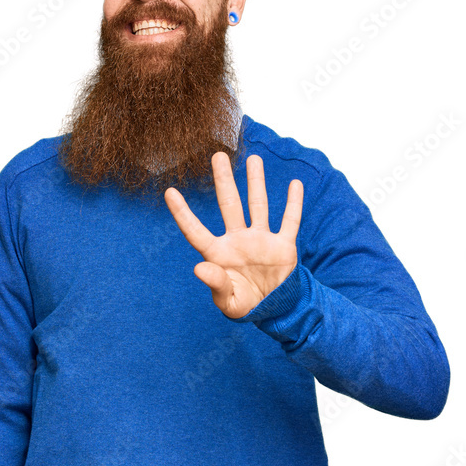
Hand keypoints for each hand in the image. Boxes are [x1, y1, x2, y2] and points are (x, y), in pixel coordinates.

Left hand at [164, 152, 302, 318]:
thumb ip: (216, 285)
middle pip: (229, 204)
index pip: (196, 231)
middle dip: (224, 180)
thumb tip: (199, 268)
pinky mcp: (283, 245)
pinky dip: (293, 204)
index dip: (182, 213)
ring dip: (256, 182)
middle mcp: (238, 240)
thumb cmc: (246, 305)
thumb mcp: (229, 302)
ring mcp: (261, 239)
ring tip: (254, 159)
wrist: (275, 309)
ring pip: (258, 205)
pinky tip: (295, 184)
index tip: (169, 192)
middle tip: (218, 155)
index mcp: (219, 255)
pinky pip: (290, 221)